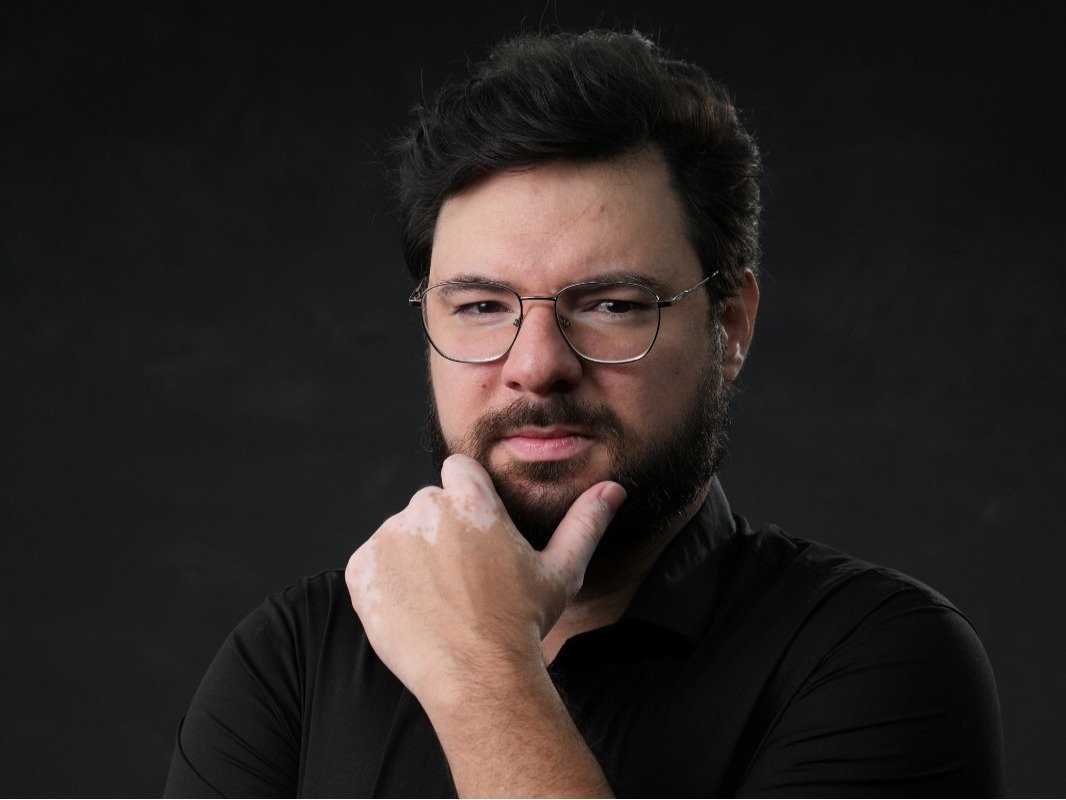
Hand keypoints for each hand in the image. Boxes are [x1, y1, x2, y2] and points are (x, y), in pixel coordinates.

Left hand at [345, 453, 625, 710]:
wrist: (477, 677)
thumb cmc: (521, 623)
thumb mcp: (561, 569)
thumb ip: (585, 522)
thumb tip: (613, 490)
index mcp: (470, 498)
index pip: (459, 470)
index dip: (469, 498)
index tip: (476, 533)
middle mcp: (424, 508)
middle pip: (429, 504)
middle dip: (442, 531)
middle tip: (463, 576)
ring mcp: (388, 539)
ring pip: (399, 534)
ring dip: (413, 556)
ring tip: (439, 597)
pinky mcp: (361, 571)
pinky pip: (370, 564)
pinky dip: (386, 582)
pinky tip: (414, 607)